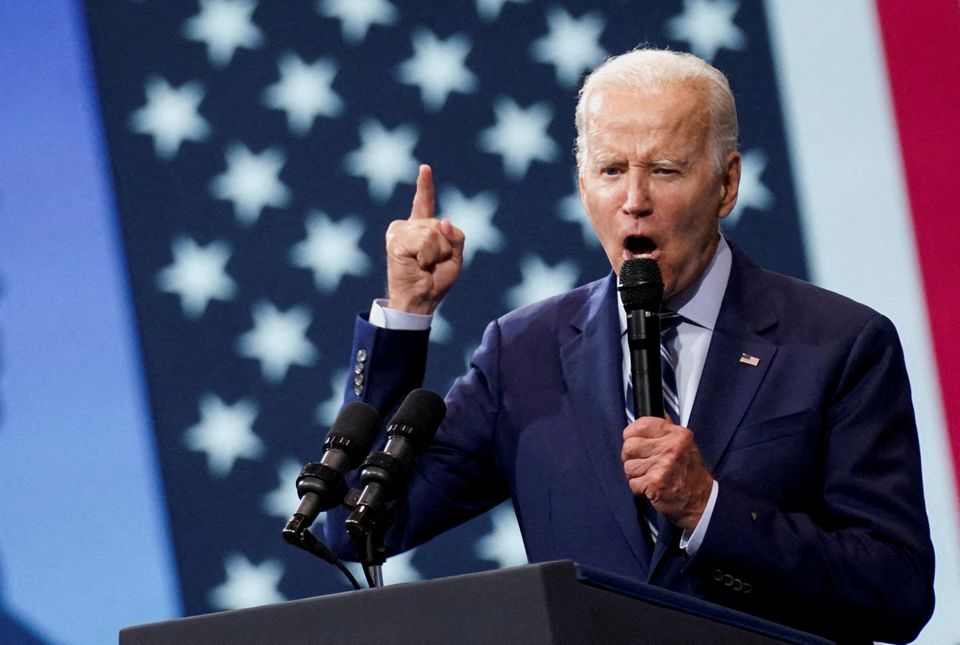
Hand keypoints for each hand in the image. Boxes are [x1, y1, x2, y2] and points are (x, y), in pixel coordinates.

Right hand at [385, 164, 464, 313]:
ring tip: (423, 265)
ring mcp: (399, 231)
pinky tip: (417, 265)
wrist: (420, 301)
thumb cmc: (435, 281)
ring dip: (435, 254)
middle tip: (430, 264)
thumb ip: (455, 236)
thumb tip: (443, 221)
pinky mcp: (394, 240)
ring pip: (432, 233)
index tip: (425, 168)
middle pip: (439, 225)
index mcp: (421, 229)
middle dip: (444, 248)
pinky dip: (426, 257)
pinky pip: (424, 242)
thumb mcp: (455, 257)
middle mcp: (407, 227)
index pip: (425, 203)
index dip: (425, 186)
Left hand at [621, 415, 713, 531]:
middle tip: (646, 464)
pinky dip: (639, 488)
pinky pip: (632, 483)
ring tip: (650, 476)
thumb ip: (666, 428)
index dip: (632, 435)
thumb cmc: (689, 472)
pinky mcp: (655, 483)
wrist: (699, 501)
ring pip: (628, 466)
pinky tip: (651, 487)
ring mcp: (663, 466)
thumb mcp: (684, 443)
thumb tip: (653, 412)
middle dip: (632, 457)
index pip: (640, 425)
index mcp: (677, 434)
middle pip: (629, 446)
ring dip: (636, 474)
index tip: (638, 442)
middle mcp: (671, 448)